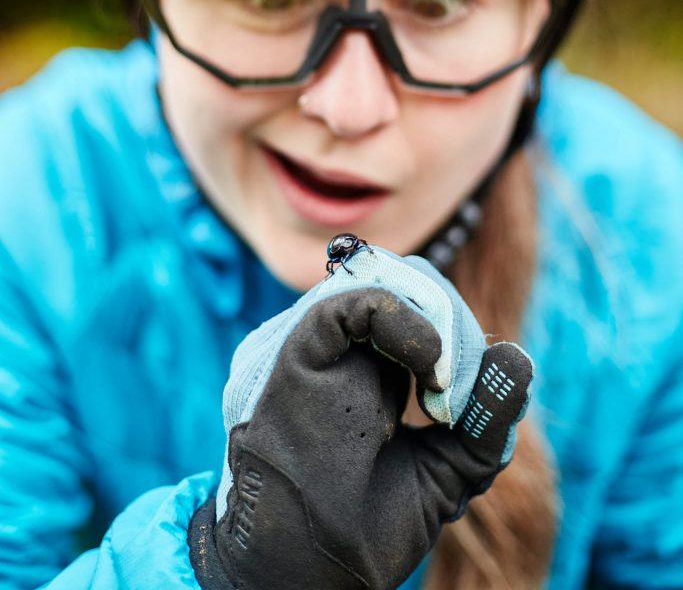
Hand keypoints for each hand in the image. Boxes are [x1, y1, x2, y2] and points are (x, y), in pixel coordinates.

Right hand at [189, 245, 532, 589]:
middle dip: (454, 323)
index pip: (426, 311)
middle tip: (461, 384)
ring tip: (445, 377)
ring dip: (434, 318)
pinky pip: (350, 303)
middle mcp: (346, 349)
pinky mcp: (297, 350)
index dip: (463, 338)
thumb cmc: (367, 529)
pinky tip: (430, 361)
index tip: (471, 400)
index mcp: (374, 370)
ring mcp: (322, 346)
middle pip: (410, 288)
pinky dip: (401, 316)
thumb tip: (517, 357)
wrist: (309, 575)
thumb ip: (485, 421)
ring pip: (383, 283)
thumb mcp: (449, 470)